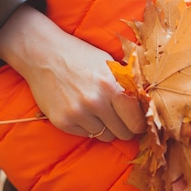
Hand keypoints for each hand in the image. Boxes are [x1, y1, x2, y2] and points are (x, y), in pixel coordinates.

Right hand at [0, 5, 145, 141]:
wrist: (43, 54)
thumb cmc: (80, 57)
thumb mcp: (109, 65)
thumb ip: (127, 86)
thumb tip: (147, 108)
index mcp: (112, 86)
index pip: (136, 122)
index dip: (139, 123)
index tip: (136, 121)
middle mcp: (95, 102)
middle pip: (123, 133)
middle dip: (124, 127)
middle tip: (118, 117)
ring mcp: (78, 113)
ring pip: (105, 137)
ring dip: (105, 127)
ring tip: (98, 111)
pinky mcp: (63, 122)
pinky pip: (86, 135)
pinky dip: (87, 126)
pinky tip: (82, 110)